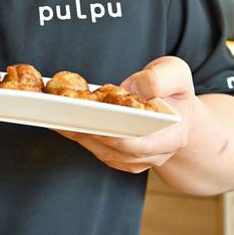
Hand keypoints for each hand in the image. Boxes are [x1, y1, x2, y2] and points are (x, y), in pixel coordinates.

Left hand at [56, 56, 195, 173]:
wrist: (176, 111)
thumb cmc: (174, 90)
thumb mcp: (175, 74)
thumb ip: (159, 79)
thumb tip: (132, 88)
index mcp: (173, 136)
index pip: (141, 144)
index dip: (116, 136)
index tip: (93, 121)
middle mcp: (155, 155)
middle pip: (116, 150)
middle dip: (89, 134)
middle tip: (66, 118)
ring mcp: (137, 160)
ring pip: (103, 153)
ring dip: (79, 137)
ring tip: (57, 118)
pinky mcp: (121, 158)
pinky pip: (98, 151)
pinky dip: (80, 137)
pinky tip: (63, 122)